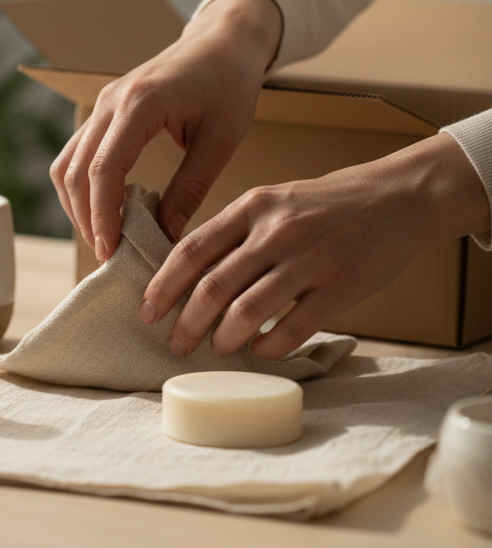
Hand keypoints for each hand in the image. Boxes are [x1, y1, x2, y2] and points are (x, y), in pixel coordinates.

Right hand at [50, 0, 280, 260]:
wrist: (223, 41)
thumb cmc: (230, 85)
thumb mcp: (221, 140)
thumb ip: (191, 187)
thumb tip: (166, 236)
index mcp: (140, 104)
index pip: (104, 170)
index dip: (102, 216)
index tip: (111, 251)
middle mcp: (110, 102)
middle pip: (75, 171)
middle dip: (85, 218)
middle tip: (109, 253)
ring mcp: (102, 104)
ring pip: (67, 164)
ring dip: (78, 204)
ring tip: (104, 236)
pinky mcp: (104, 110)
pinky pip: (76, 154)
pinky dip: (82, 186)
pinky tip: (106, 208)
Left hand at [141, 133, 491, 358]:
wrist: (399, 196)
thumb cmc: (326, 204)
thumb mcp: (272, 201)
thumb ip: (235, 231)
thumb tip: (190, 273)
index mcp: (251, 207)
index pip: (191, 250)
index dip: (163, 285)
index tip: (147, 311)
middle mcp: (275, 232)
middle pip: (212, 287)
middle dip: (186, 323)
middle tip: (175, 345)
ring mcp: (308, 260)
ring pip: (247, 311)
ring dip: (224, 339)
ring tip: (217, 350)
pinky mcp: (341, 287)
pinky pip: (292, 327)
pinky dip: (268, 346)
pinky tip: (260, 350)